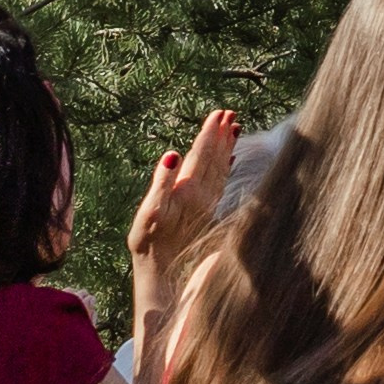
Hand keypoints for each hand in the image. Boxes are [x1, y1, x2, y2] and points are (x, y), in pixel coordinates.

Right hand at [128, 111, 238, 274]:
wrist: (161, 270)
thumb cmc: (149, 241)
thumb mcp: (150, 210)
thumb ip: (162, 181)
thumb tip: (172, 153)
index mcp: (189, 189)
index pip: (202, 154)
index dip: (210, 133)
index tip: (220, 113)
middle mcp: (203, 194)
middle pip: (215, 158)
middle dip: (222, 135)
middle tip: (231, 113)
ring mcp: (207, 203)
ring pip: (220, 169)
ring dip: (226, 148)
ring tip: (233, 128)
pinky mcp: (207, 212)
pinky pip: (220, 183)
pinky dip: (225, 168)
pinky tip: (229, 160)